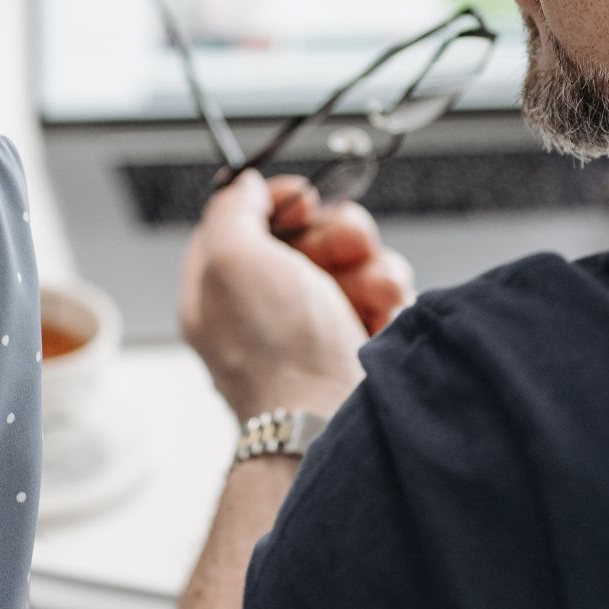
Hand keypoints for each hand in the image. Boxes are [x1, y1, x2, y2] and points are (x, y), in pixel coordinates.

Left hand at [180, 170, 413, 422]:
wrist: (332, 423)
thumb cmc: (278, 350)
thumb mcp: (232, 260)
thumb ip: (230, 210)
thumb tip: (243, 185)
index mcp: (220, 291)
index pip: (242, 224)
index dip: (274, 201)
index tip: (303, 198)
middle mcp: (264, 308)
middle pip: (305, 238)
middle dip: (336, 233)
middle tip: (350, 243)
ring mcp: (312, 328)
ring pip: (351, 263)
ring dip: (371, 265)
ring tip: (379, 288)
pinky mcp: (356, 344)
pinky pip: (379, 295)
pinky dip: (388, 295)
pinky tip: (389, 311)